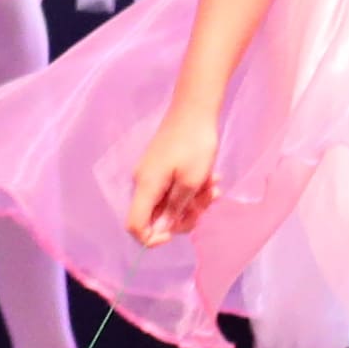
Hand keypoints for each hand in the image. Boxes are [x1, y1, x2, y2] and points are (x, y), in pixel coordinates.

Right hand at [120, 103, 223, 250]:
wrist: (195, 109)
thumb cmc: (194, 144)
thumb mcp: (191, 181)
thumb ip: (175, 209)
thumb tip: (162, 230)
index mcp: (146, 186)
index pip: (135, 225)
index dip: (152, 238)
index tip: (175, 233)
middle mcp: (144, 182)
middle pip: (156, 217)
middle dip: (183, 217)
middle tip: (205, 205)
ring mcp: (153, 174)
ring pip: (170, 204)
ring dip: (193, 202)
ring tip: (213, 188)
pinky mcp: (163, 168)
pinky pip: (174, 189)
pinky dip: (192, 190)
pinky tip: (210, 180)